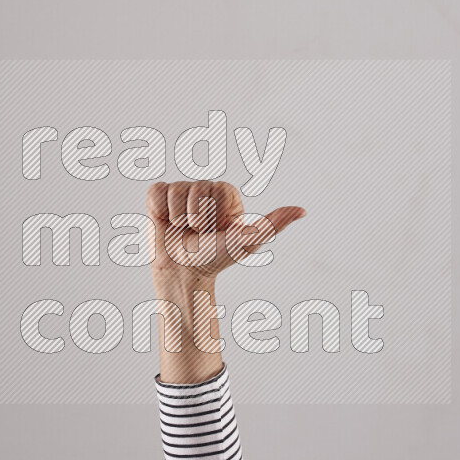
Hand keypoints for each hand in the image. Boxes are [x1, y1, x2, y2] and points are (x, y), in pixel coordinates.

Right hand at [146, 180, 305, 282]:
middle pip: (196, 188)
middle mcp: (205, 188)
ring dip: (177, 217)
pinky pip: (157, 191)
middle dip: (195, 217)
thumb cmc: (215, 258)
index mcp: (226, 194)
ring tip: (181, 229)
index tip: (217, 230)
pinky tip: (166, 221)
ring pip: (176, 190)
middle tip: (198, 232)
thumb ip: (273, 223)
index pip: (219, 189)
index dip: (215, 214)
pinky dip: (159, 210)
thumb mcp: (247, 242)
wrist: (183, 271)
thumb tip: (303, 211)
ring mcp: (181, 190)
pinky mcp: (159, 195)